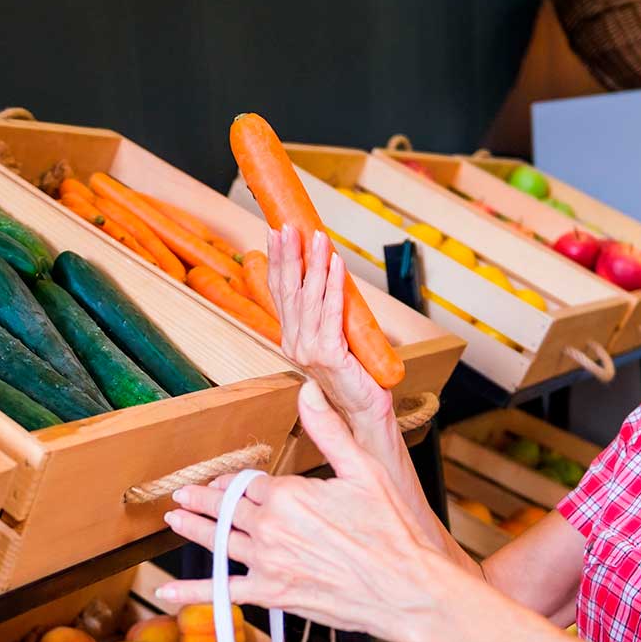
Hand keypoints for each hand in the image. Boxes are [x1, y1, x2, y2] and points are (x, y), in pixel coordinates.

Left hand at [159, 381, 450, 638]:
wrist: (408, 589)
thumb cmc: (393, 531)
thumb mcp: (365, 470)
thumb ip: (329, 430)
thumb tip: (307, 390)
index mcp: (288, 493)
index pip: (248, 482)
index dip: (235, 481)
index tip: (228, 481)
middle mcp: (271, 527)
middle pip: (227, 509)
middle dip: (204, 500)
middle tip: (182, 495)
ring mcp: (268, 563)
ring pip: (218, 541)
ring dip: (193, 529)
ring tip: (174, 520)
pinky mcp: (273, 594)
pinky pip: (223, 592)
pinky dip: (192, 592)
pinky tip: (167, 592)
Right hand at [268, 224, 391, 425]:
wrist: (364, 415)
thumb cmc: (354, 377)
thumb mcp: (334, 338)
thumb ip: (325, 314)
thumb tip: (328, 273)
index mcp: (290, 339)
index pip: (279, 293)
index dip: (277, 262)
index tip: (276, 232)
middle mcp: (293, 344)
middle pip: (288, 291)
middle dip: (288, 255)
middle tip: (288, 226)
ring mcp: (308, 352)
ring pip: (308, 298)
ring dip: (313, 263)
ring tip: (318, 236)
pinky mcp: (328, 356)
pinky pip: (330, 313)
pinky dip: (332, 286)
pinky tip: (335, 264)